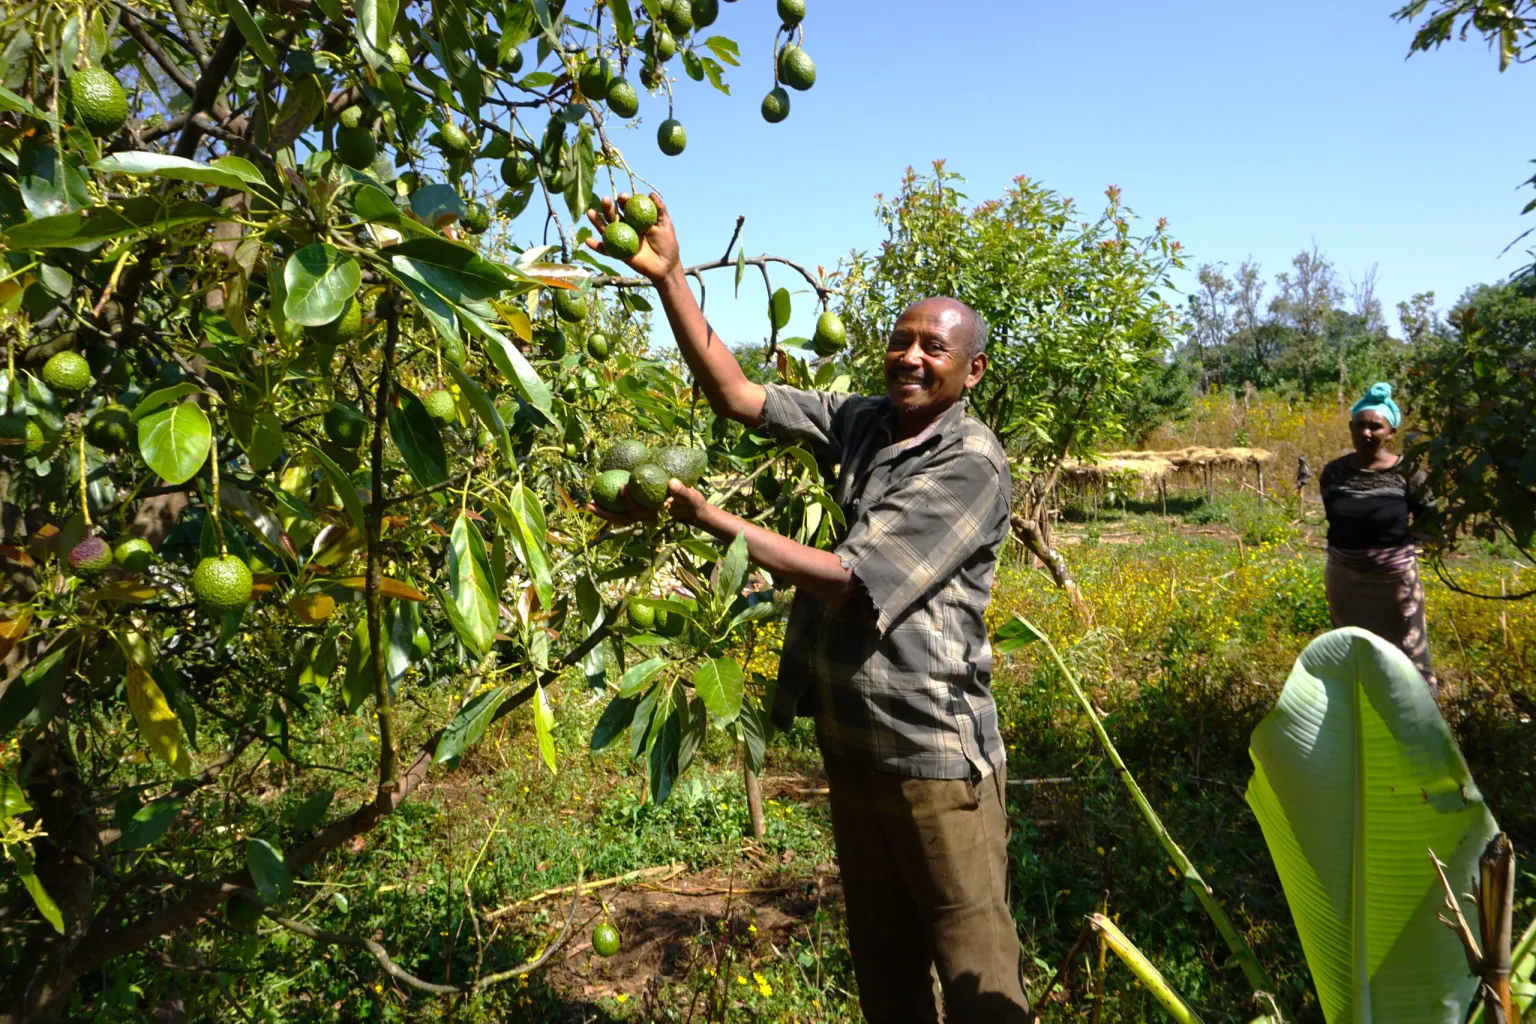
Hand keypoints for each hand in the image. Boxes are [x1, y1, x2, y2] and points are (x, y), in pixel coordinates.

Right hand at [584, 192, 680, 282]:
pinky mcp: (618, 253)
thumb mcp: (666, 224)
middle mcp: (626, 227)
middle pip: (613, 215)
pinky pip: (605, 249)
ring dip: (597, 221)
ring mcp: (620, 239)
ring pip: (606, 229)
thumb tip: (651, 194)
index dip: (624, 201)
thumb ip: (660, 210)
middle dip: (608, 207)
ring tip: (590, 212)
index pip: (627, 207)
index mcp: (636, 219)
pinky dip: (596, 246)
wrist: (666, 265)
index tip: (623, 197)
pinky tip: (587, 240)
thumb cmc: (667, 244)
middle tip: (605, 200)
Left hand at [586, 478, 707, 525]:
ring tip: (589, 504)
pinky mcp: (641, 511)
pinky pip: (623, 511)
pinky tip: (604, 494)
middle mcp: (644, 518)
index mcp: (654, 515)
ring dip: (604, 512)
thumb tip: (671, 483)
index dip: (628, 500)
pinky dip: (612, 506)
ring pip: (619, 517)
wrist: (693, 512)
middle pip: (621, 518)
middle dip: (605, 514)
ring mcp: (641, 516)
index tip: (623, 485)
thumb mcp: (691, 497)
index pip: (637, 510)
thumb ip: (682, 491)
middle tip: (589, 505)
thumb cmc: (692, 504)